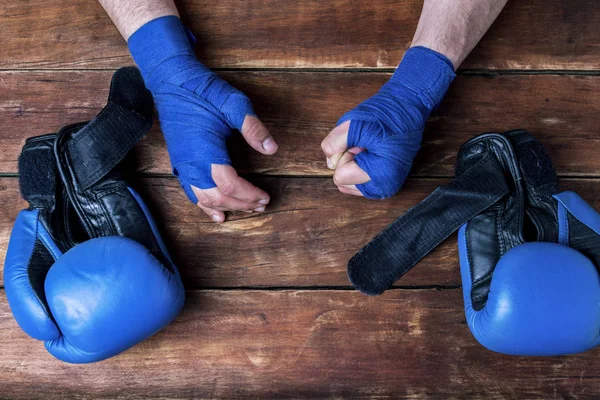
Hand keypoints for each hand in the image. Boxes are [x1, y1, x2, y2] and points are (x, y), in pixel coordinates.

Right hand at [129, 16, 277, 221]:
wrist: (170, 80)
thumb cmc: (202, 90)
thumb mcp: (233, 103)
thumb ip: (252, 127)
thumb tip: (271, 149)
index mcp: (206, 150)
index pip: (229, 184)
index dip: (248, 194)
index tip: (265, 196)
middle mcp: (191, 162)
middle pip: (217, 196)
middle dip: (241, 204)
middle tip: (261, 205)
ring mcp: (182, 164)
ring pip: (204, 198)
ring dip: (226, 207)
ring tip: (246, 209)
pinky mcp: (178, 162)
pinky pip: (191, 193)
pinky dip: (205, 207)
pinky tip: (217, 215)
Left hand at [321, 47, 455, 198]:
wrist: (407, 108)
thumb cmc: (383, 114)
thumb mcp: (352, 124)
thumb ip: (333, 145)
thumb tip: (330, 163)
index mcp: (382, 175)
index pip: (340, 177)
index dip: (345, 155)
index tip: (360, 143)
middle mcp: (385, 187)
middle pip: (343, 182)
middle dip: (348, 161)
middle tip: (365, 144)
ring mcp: (386, 187)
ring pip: (347, 184)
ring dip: (352, 164)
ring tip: (369, 148)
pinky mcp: (384, 183)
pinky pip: (355, 183)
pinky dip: (357, 168)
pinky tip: (370, 153)